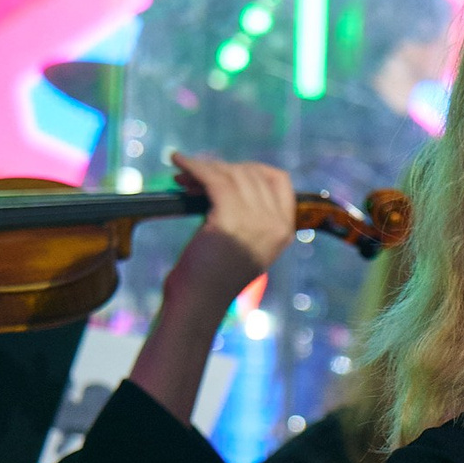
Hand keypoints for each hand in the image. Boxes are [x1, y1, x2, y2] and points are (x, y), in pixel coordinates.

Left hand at [166, 153, 295, 302]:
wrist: (200, 301)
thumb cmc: (214, 276)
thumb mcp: (247, 244)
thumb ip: (251, 217)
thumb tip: (228, 179)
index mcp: (285, 230)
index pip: (279, 180)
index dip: (250, 169)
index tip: (226, 171)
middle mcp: (276, 224)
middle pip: (252, 174)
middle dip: (221, 167)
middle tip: (193, 175)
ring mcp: (256, 222)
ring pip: (231, 175)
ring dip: (203, 167)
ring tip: (183, 174)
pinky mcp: (229, 221)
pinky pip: (213, 180)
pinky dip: (193, 166)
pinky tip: (178, 161)